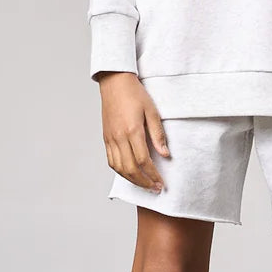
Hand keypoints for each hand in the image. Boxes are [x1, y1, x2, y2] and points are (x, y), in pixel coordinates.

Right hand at [96, 72, 169, 191]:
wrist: (114, 82)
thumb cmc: (135, 94)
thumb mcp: (152, 111)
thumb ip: (158, 134)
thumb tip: (165, 155)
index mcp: (132, 130)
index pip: (144, 161)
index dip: (153, 175)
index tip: (161, 183)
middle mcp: (119, 137)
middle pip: (130, 169)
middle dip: (143, 182)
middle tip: (155, 188)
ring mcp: (110, 139)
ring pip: (119, 168)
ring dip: (132, 180)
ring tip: (144, 184)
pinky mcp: (106, 138)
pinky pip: (111, 161)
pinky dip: (120, 171)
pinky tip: (130, 174)